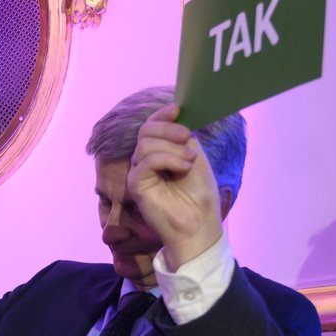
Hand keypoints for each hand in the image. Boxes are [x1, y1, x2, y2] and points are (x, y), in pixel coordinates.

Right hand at [127, 105, 224, 269]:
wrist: (199, 225)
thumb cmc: (199, 196)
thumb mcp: (195, 158)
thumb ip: (182, 139)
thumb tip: (176, 117)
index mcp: (159, 154)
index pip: (151, 128)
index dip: (162, 116)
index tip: (177, 110)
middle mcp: (146, 162)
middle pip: (146, 131)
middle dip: (168, 129)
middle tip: (187, 138)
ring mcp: (139, 174)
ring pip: (146, 144)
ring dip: (172, 148)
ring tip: (189, 161)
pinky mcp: (136, 186)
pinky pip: (146, 161)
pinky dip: (167, 159)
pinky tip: (183, 167)